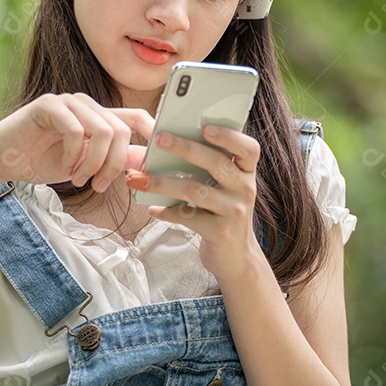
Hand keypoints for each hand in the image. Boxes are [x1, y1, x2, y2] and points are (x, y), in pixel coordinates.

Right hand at [0, 93, 154, 192]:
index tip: (155, 162)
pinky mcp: (48, 105)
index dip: (152, 135)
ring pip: (103, 131)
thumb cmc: (42, 161)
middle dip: (115, 164)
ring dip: (95, 164)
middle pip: (122, 130)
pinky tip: (66, 168)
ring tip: (80, 179)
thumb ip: (115, 160)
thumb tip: (147, 161)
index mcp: (99, 115)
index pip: (137, 117)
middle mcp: (87, 104)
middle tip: (100, 185)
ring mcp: (68, 101)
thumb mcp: (87, 165)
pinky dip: (74, 155)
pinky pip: (76, 130)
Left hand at [126, 125, 264, 280]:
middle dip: (186, 148)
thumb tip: (142, 152)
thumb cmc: (220, 213)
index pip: (248, 148)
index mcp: (245, 173)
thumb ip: (193, 167)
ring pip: (196, 190)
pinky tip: (152, 209)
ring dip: (163, 182)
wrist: (235, 258)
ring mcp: (234, 211)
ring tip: (137, 178)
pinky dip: (167, 212)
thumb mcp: (219, 188)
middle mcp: (244, 189)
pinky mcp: (220, 232)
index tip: (205, 127)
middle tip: (160, 139)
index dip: (229, 136)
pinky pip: (188, 217)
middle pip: (216, 163)